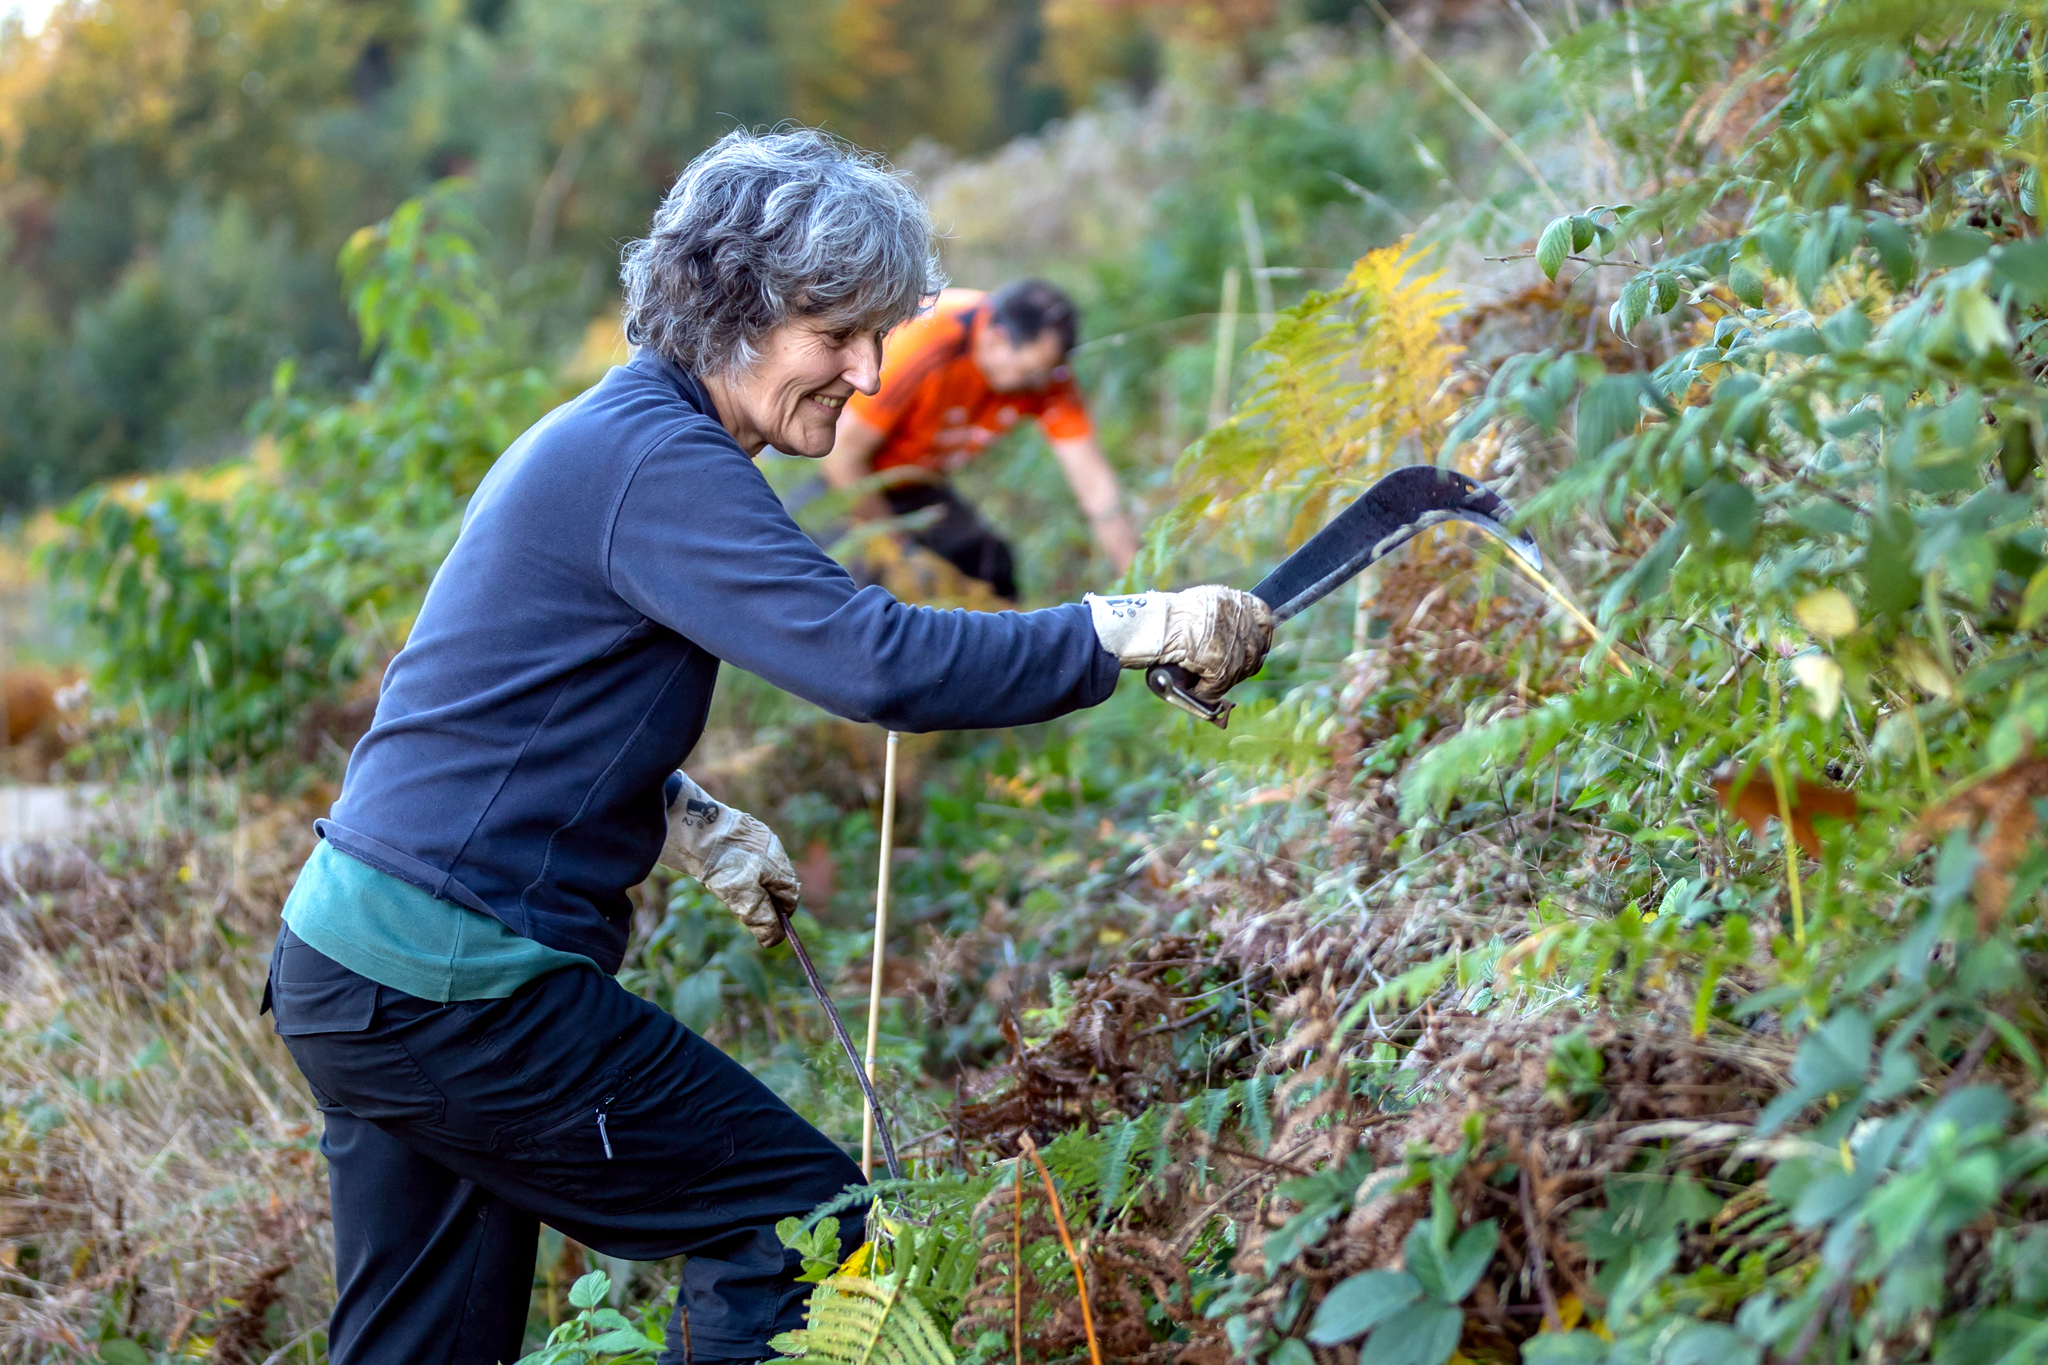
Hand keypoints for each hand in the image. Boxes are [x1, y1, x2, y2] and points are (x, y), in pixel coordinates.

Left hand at [658, 771, 798, 947]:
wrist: (693, 828)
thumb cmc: (722, 863)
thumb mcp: (744, 898)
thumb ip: (763, 919)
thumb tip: (773, 939)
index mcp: (779, 863)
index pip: (791, 894)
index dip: (781, 913)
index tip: (767, 925)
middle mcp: (771, 848)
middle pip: (775, 882)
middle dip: (763, 899)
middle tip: (742, 908)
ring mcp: (754, 837)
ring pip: (758, 870)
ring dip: (748, 885)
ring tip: (727, 888)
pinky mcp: (735, 832)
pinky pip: (743, 857)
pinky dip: (735, 869)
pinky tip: (719, 871)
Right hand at [1084, 585, 1273, 698]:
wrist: (1147, 628)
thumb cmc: (1165, 621)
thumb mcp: (1201, 607)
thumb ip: (1222, 617)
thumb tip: (1238, 636)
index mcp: (1231, 597)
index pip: (1264, 615)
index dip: (1261, 634)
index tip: (1256, 647)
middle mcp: (1235, 614)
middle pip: (1256, 647)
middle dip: (1245, 663)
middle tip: (1227, 671)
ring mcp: (1230, 638)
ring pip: (1240, 669)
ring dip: (1223, 679)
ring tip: (1204, 678)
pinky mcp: (1220, 660)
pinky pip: (1220, 684)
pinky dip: (1207, 689)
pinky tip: (1194, 684)